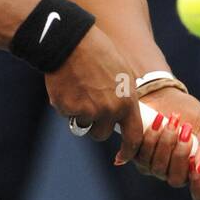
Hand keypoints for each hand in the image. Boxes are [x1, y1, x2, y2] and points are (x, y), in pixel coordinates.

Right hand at [43, 26, 143, 149]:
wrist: (72, 42)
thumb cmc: (98, 53)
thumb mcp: (122, 75)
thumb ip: (123, 99)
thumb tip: (121, 117)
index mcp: (127, 102)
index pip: (133, 136)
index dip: (128, 151)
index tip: (122, 157)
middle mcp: (109, 111)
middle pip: (102, 134)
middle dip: (96, 124)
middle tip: (90, 104)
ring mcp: (87, 112)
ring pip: (83, 126)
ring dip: (80, 115)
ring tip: (79, 89)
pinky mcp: (68, 109)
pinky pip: (67, 114)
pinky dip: (65, 104)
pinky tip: (68, 84)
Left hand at [118, 88, 199, 199]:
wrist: (166, 96)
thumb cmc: (192, 113)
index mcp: (196, 171)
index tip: (197, 171)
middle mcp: (175, 173)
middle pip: (176, 180)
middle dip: (180, 155)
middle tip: (185, 133)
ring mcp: (155, 167)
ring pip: (157, 167)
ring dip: (165, 143)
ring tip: (171, 121)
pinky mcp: (137, 155)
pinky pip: (140, 156)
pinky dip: (149, 138)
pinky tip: (156, 122)